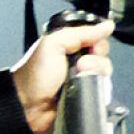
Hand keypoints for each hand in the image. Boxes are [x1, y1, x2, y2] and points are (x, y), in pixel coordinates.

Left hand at [10, 19, 114, 133]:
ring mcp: (82, 83)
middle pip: (104, 59)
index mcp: (70, 49)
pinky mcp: (85, 99)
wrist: (27, 108)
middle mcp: (78, 64)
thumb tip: (107, 26)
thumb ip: (80, 33)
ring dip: (96, 75)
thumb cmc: (34, 76)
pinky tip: (87, 90)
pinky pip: (102, 93)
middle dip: (97, 61)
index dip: (98, 44)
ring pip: (105, 76)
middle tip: (80, 66)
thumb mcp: (53, 45)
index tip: (91, 49)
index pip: (98, 41)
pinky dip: (99, 91)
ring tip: (79, 79)